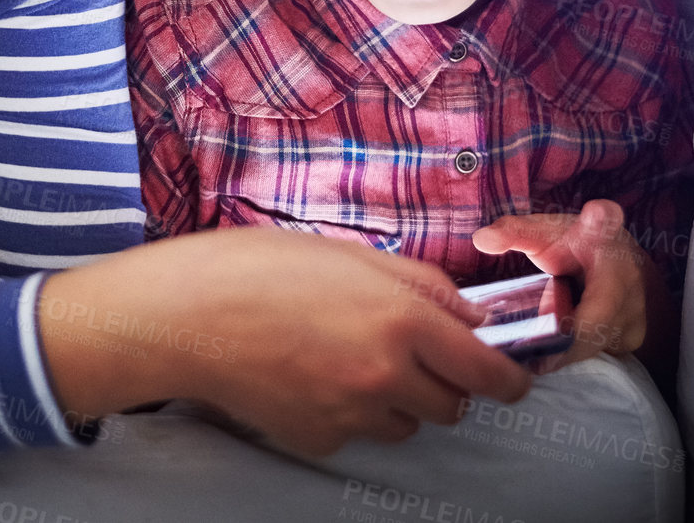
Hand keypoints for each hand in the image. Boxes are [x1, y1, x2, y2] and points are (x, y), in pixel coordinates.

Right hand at [38, 228, 532, 456]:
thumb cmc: (260, 268)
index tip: (508, 376)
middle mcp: (386, 375)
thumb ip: (421, 285)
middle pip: (453, 406)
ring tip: (350, 359)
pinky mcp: (317, 439)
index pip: (489, 372)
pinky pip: (356, 433)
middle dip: (445, 383)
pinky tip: (311, 376)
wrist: (184, 315)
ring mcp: (350, 414)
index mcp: (404, 320)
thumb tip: (467, 314)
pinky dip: (348, 412)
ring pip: (407, 425)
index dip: (508, 378)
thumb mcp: (351, 254)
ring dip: (398, 401)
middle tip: (413, 353)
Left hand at [471, 199, 648, 372]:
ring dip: (565, 351)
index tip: (597, 211)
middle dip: (568, 335)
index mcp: (602, 234)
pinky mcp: (633, 336)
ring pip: (596, 339)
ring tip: (535, 359)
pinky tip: (549, 359)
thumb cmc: (574, 248)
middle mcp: (626, 270)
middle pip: (600, 309)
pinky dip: (571, 357)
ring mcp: (636, 306)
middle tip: (537, 357)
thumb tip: (481, 239)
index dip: (601, 219)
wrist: (618, 269)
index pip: (606, 222)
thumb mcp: (545, 235)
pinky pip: (598, 352)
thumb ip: (512, 233)